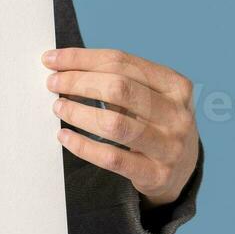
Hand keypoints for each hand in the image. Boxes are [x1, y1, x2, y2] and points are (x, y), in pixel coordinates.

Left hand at [43, 47, 199, 207]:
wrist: (183, 168)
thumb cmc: (154, 121)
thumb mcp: (147, 95)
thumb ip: (114, 79)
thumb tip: (61, 67)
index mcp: (176, 85)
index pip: (121, 62)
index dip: (81, 59)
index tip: (50, 59)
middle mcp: (177, 115)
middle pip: (119, 88)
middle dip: (78, 82)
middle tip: (52, 84)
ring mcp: (170, 146)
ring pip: (114, 124)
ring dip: (78, 113)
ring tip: (58, 107)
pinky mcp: (156, 174)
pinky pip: (111, 158)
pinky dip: (83, 146)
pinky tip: (64, 136)